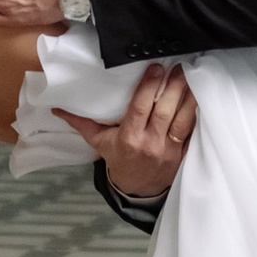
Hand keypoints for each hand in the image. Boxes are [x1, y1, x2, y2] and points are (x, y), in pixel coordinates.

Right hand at [57, 63, 195, 201]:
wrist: (137, 190)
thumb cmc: (118, 159)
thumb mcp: (99, 142)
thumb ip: (81, 123)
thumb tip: (57, 108)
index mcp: (129, 138)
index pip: (139, 109)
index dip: (148, 88)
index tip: (156, 68)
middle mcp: (150, 144)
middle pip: (164, 112)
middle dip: (172, 87)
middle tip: (177, 66)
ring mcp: (169, 150)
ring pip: (182, 120)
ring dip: (188, 97)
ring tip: (190, 75)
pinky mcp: (183, 154)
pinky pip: (193, 131)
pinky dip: (196, 114)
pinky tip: (200, 95)